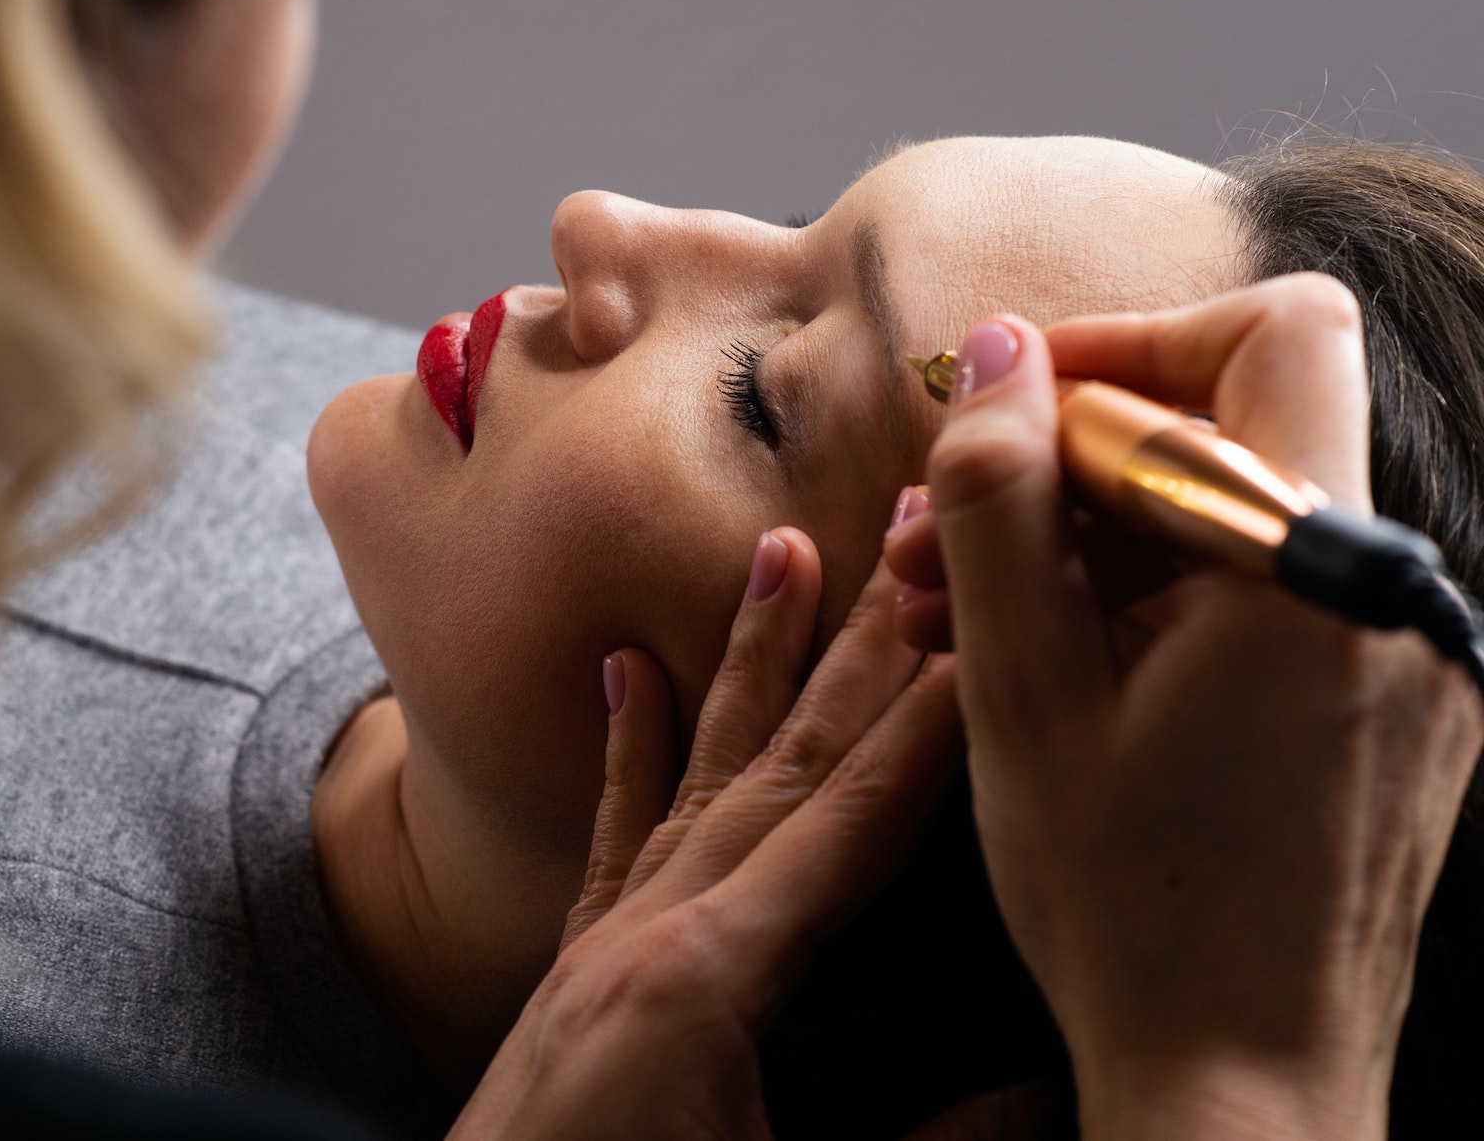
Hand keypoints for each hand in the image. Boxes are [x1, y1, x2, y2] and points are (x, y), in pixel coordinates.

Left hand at [453, 529, 960, 1140]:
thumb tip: (1043, 1096)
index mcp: (710, 979)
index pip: (854, 821)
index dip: (935, 724)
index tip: (993, 625)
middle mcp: (651, 928)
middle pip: (785, 762)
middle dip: (860, 649)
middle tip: (912, 533)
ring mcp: (603, 939)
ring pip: (701, 770)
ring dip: (751, 662)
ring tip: (783, 553)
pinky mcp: (574, 966)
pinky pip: (613, 832)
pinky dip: (631, 748)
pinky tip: (630, 670)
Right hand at [884, 276, 1483, 1140]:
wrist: (1241, 1082)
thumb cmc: (1129, 903)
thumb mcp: (1020, 691)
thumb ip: (1000, 503)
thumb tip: (998, 353)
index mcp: (1315, 569)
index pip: (1277, 334)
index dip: (1137, 342)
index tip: (1023, 406)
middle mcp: (1390, 594)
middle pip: (1237, 434)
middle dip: (1070, 469)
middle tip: (940, 541)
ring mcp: (1402, 659)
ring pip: (1236, 527)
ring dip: (1091, 548)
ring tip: (956, 620)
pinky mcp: (1391, 715)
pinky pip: (1266, 606)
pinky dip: (1155, 612)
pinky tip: (1045, 671)